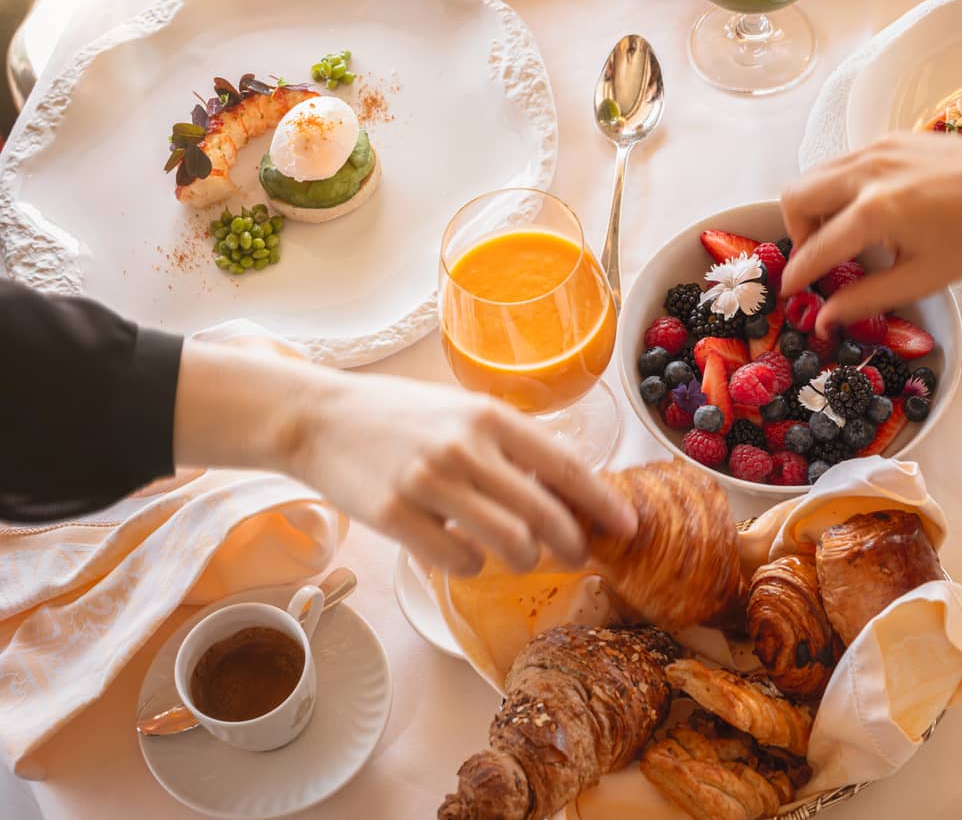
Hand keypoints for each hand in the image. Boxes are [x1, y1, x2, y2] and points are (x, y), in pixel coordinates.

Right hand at [173, 341, 636, 576]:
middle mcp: (465, 448)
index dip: (604, 505)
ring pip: (511, 546)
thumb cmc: (401, 417)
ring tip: (518, 555)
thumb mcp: (464, 413)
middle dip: (572, 545)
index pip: (567, 469)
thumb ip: (512, 445)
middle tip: (576, 555)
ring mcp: (429, 483)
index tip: (627, 528)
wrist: (318, 417)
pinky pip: (459, 561)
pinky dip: (471, 565)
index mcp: (491, 418)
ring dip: (525, 560)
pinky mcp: (395, 516)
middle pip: (547, 517)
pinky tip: (461, 551)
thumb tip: (569, 488)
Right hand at [780, 131, 961, 328]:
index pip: (817, 247)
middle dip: (798, 230)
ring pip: (815, 174)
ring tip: (843, 235)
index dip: (798, 274)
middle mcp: (867, 172)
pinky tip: (868, 211)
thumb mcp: (922, 277)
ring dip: (815, 206)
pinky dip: (839, 188)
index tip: (790, 290)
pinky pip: (842, 163)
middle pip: (796, 195)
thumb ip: (866, 297)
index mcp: (875, 211)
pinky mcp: (888, 139)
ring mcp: (876, 149)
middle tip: (819, 256)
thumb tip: (826, 317)